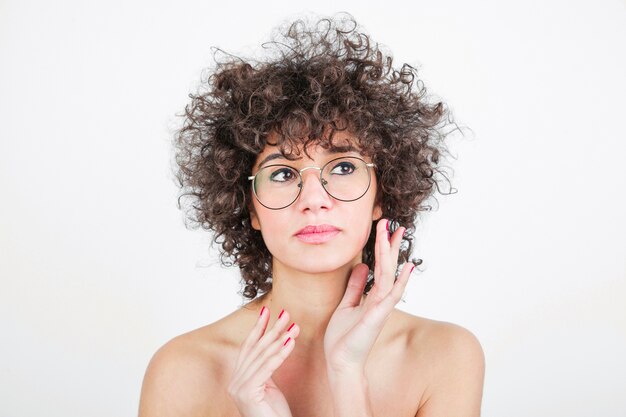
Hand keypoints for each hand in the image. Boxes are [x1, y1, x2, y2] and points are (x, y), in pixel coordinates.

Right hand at [228, 307, 299, 416]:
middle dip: (271, 329)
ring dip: (280, 338)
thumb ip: (265, 368)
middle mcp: (235, 382)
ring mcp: (239, 388)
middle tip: (286, 313)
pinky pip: (267, 367)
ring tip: (294, 326)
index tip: (267, 310)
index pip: (249, 348)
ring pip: (262, 356)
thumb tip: (273, 344)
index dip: (258, 328)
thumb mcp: (269, 386)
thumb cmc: (274, 415)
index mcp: (238, 379)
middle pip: (255, 349)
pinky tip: (291, 342)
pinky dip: (280, 353)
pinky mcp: (248, 392)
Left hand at [324, 218, 413, 374]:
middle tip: (393, 223)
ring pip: (389, 275)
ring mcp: (380, 308)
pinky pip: (390, 296)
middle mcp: (380, 301)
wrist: (340, 362)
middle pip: (388, 267)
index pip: (381, 267)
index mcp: (372, 297)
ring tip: (394, 233)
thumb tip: (361, 268)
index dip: (383, 248)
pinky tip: (406, 267)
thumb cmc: (343, 338)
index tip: (385, 229)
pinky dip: (399, 282)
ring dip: (391, 254)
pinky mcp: (376, 317)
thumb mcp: (346, 305)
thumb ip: (355, 287)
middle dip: (390, 245)